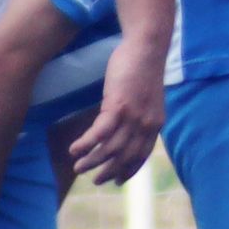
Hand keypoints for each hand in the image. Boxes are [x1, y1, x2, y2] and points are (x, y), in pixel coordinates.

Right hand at [66, 38, 163, 185]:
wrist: (146, 47)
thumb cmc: (143, 67)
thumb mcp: (147, 97)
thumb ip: (141, 113)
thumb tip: (128, 125)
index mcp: (155, 124)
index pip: (142, 154)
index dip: (129, 169)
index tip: (118, 180)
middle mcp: (145, 125)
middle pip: (125, 156)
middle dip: (109, 171)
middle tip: (95, 180)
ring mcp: (132, 117)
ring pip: (110, 149)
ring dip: (92, 160)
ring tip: (78, 167)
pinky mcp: (118, 107)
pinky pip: (99, 134)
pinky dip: (85, 144)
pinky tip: (74, 149)